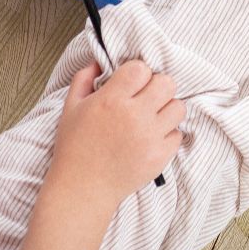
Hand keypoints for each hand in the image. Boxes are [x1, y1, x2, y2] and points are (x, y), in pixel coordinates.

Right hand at [48, 60, 186, 204]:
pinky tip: (151, 138)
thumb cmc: (75, 147)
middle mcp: (134, 116)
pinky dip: (167, 134)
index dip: (137, 74)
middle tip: (145, 99)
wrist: (83, 188)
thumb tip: (100, 61)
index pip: (141, 69)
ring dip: (166, 109)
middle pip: (167, 83)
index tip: (131, 85)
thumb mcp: (71, 108)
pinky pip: (178, 134)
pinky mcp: (160, 156)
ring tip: (151, 118)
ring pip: (178, 107)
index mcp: (111, 100)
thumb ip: (84, 78)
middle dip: (156, 87)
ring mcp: (150, 137)